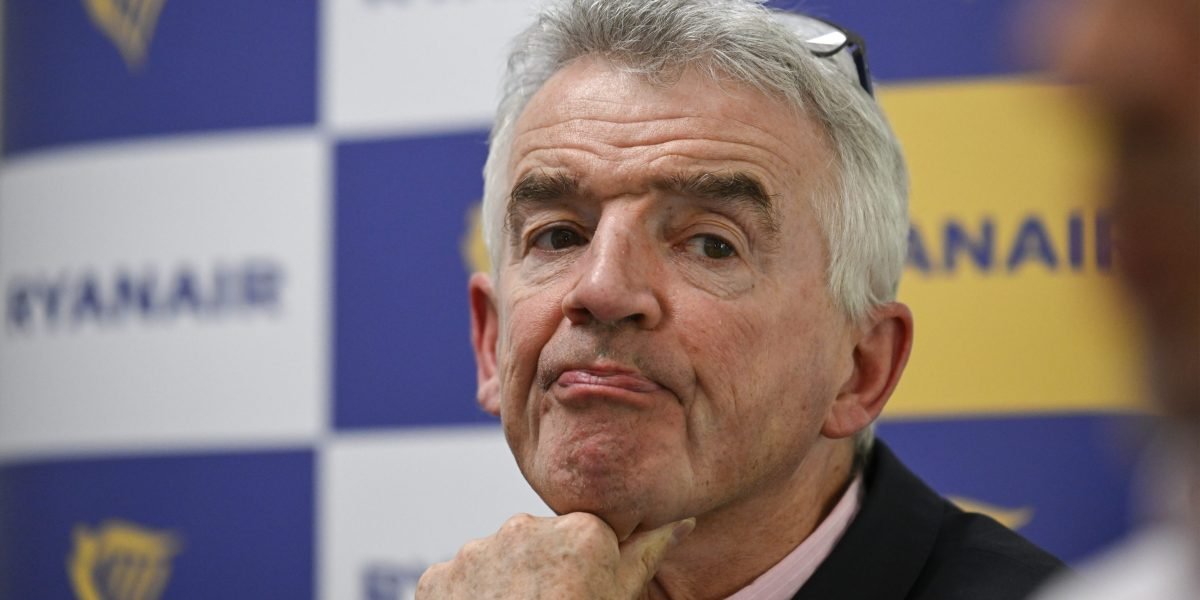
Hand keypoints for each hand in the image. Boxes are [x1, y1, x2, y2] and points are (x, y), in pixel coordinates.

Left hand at [415, 512, 695, 598]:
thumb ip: (647, 552)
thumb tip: (682, 520)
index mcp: (581, 531)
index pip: (584, 537)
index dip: (583, 571)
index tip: (581, 596)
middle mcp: (525, 526)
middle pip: (538, 544)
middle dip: (543, 573)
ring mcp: (476, 550)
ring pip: (497, 561)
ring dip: (505, 587)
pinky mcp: (437, 575)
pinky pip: (459, 581)